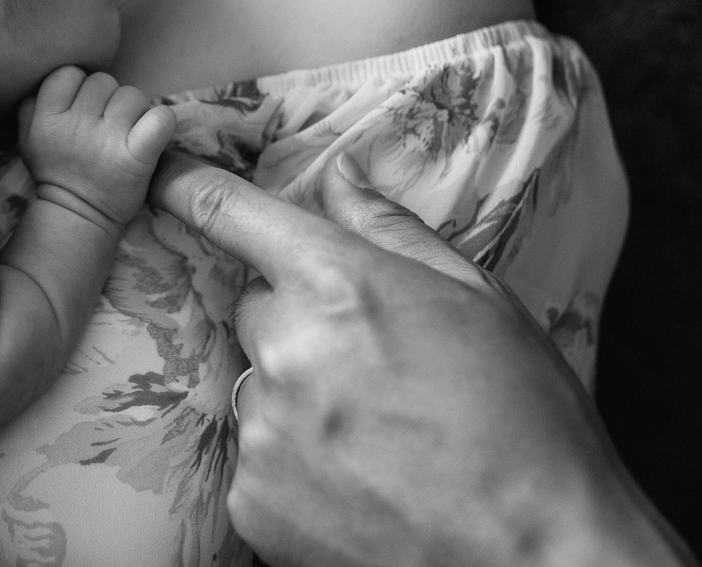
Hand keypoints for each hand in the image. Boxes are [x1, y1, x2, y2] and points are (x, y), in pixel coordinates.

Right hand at [20, 66, 177, 230]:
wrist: (78, 215)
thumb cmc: (55, 170)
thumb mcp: (26, 138)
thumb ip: (30, 104)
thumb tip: (50, 77)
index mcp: (47, 119)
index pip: (68, 73)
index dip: (78, 85)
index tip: (81, 106)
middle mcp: (76, 127)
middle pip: (103, 81)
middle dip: (106, 98)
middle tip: (104, 123)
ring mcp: (108, 141)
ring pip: (132, 95)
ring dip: (133, 110)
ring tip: (125, 132)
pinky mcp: (137, 157)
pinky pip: (160, 118)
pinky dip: (161, 120)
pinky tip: (152, 131)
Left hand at [150, 151, 694, 566]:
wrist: (543, 555)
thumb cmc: (525, 419)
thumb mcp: (477, 298)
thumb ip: (390, 230)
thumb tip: (340, 176)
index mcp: (337, 284)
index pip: (232, 215)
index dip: (186, 186)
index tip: (159, 173)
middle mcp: (285, 350)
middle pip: (256, 312)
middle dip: (300, 324)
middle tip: (373, 365)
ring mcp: (263, 431)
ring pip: (259, 387)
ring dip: (299, 399)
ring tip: (378, 435)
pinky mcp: (253, 501)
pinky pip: (257, 457)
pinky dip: (294, 465)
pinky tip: (357, 480)